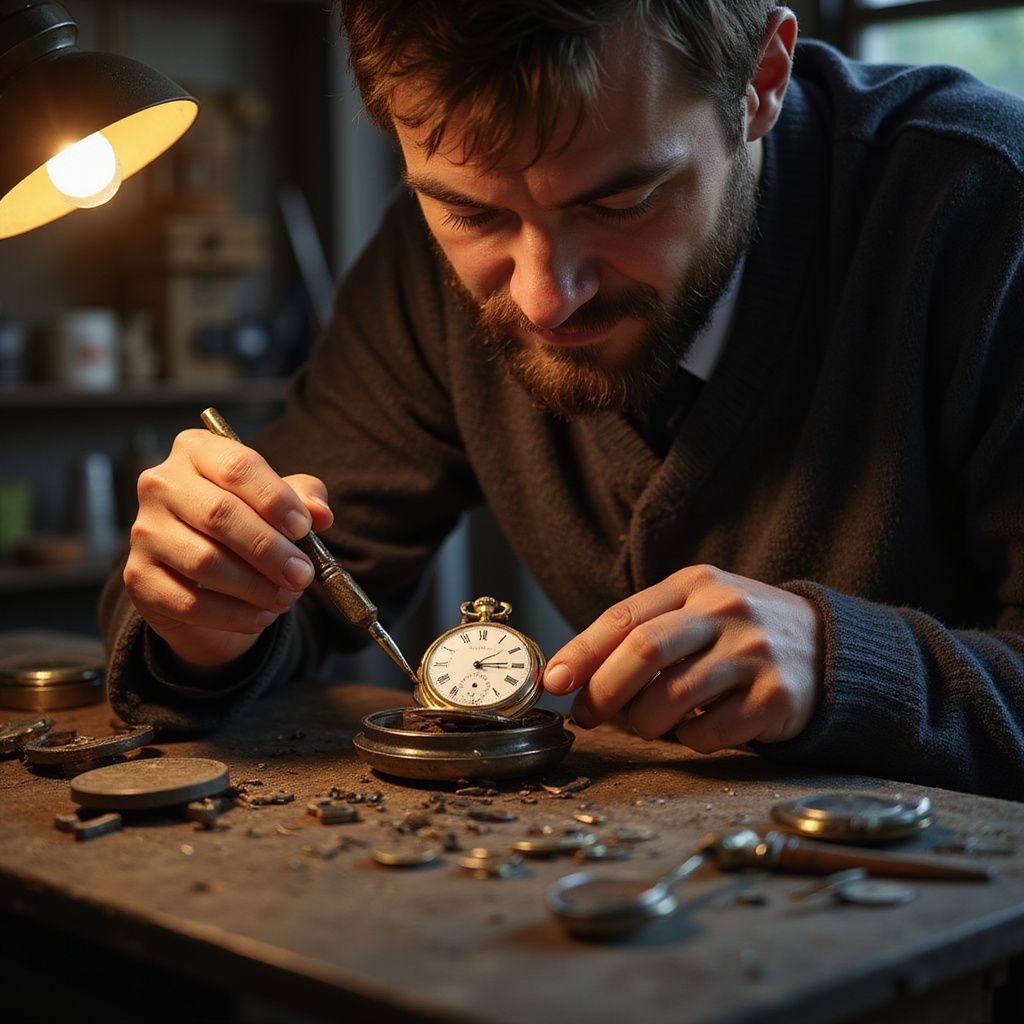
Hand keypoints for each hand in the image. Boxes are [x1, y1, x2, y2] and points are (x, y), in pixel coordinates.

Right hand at [123, 429, 333, 667]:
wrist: (205, 576)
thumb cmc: (246, 526)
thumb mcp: (278, 505)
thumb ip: (303, 500)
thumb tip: (320, 513)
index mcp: (197, 451)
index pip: (237, 466)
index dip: (275, 499)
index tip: (304, 527)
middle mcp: (161, 484)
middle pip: (219, 513)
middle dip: (269, 549)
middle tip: (302, 574)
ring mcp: (144, 531)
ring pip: (205, 561)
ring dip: (256, 586)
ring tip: (287, 596)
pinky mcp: (139, 577)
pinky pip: (191, 602)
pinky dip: (235, 614)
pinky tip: (262, 615)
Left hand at [543, 565, 821, 751]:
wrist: (828, 647)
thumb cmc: (739, 632)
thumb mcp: (697, 609)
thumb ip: (643, 630)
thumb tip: (573, 674)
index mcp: (696, 584)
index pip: (624, 617)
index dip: (581, 652)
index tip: (553, 681)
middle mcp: (726, 611)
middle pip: (645, 651)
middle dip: (604, 690)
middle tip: (586, 715)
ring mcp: (754, 653)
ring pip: (672, 699)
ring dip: (644, 722)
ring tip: (647, 723)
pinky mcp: (777, 698)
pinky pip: (709, 733)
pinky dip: (689, 740)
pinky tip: (698, 728)